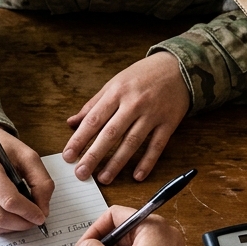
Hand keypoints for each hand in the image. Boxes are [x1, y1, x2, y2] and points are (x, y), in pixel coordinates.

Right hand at [0, 129, 54, 233]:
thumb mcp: (26, 155)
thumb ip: (41, 181)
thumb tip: (43, 210)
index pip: (9, 200)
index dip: (28, 212)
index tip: (41, 216)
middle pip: (0, 216)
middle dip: (22, 223)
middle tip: (34, 221)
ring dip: (12, 228)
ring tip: (24, 220)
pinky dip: (0, 226)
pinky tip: (10, 218)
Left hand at [64, 52, 188, 183]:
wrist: (178, 67)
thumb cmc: (142, 76)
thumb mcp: (115, 83)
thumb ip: (93, 105)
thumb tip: (71, 123)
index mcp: (117, 93)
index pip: (94, 119)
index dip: (79, 139)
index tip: (68, 155)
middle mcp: (134, 103)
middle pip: (111, 133)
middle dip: (94, 155)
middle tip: (81, 173)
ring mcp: (152, 114)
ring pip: (132, 142)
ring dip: (117, 163)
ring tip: (104, 178)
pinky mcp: (169, 123)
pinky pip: (157, 146)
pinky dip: (147, 162)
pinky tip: (137, 176)